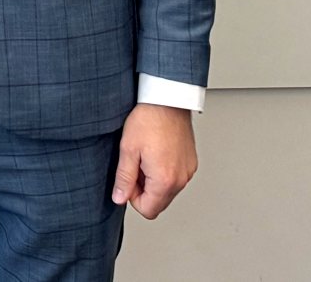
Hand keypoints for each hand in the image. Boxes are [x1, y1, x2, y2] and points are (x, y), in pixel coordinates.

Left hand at [110, 103, 197, 219]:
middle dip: (143, 189)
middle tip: (136, 165)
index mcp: (165, 180)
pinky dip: (164, 172)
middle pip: (159, 202)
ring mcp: (188, 171)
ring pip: (167, 191)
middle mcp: (181, 179)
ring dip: (153, 180)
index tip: (129, 178)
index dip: (133, 197)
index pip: (148, 210)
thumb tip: (119, 198)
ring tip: (146, 156)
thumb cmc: (149, 119)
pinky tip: (157, 152)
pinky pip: (176, 178)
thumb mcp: (128, 149)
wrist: (168, 99)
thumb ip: (124, 179)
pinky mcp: (191, 163)